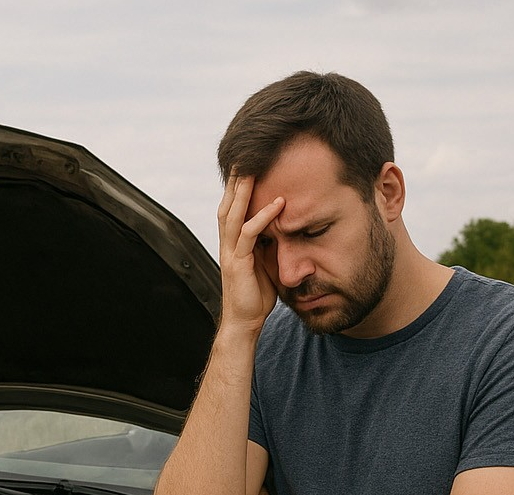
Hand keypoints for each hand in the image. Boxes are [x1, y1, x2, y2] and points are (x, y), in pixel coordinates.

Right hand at [217, 174, 283, 334]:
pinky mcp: (238, 263)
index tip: (251, 161)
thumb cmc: (256, 294)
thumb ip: (269, 242)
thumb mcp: (265, 261)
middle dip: (237, 178)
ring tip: (256, 167)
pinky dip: (262, 217)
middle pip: (228, 202)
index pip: (233, 205)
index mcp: (232, 240)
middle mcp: (227, 242)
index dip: (239, 183)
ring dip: (245, 189)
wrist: (245, 322)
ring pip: (233, 213)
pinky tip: (277, 204)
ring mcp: (230, 252)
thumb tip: (286, 224)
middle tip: (247, 152)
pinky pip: (248, 234)